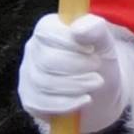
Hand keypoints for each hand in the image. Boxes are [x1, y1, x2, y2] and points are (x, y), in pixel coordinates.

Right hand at [17, 12, 126, 133]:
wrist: (102, 94)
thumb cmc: (100, 63)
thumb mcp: (105, 43)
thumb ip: (96, 29)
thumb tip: (78, 29)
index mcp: (47, 29)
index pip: (46, 33)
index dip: (71, 44)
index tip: (92, 50)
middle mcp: (32, 50)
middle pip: (47, 60)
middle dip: (78, 67)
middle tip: (97, 69)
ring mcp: (28, 76)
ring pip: (45, 83)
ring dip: (77, 85)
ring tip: (96, 83)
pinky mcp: (30, 100)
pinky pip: (43, 104)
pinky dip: (69, 103)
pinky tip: (85, 99)